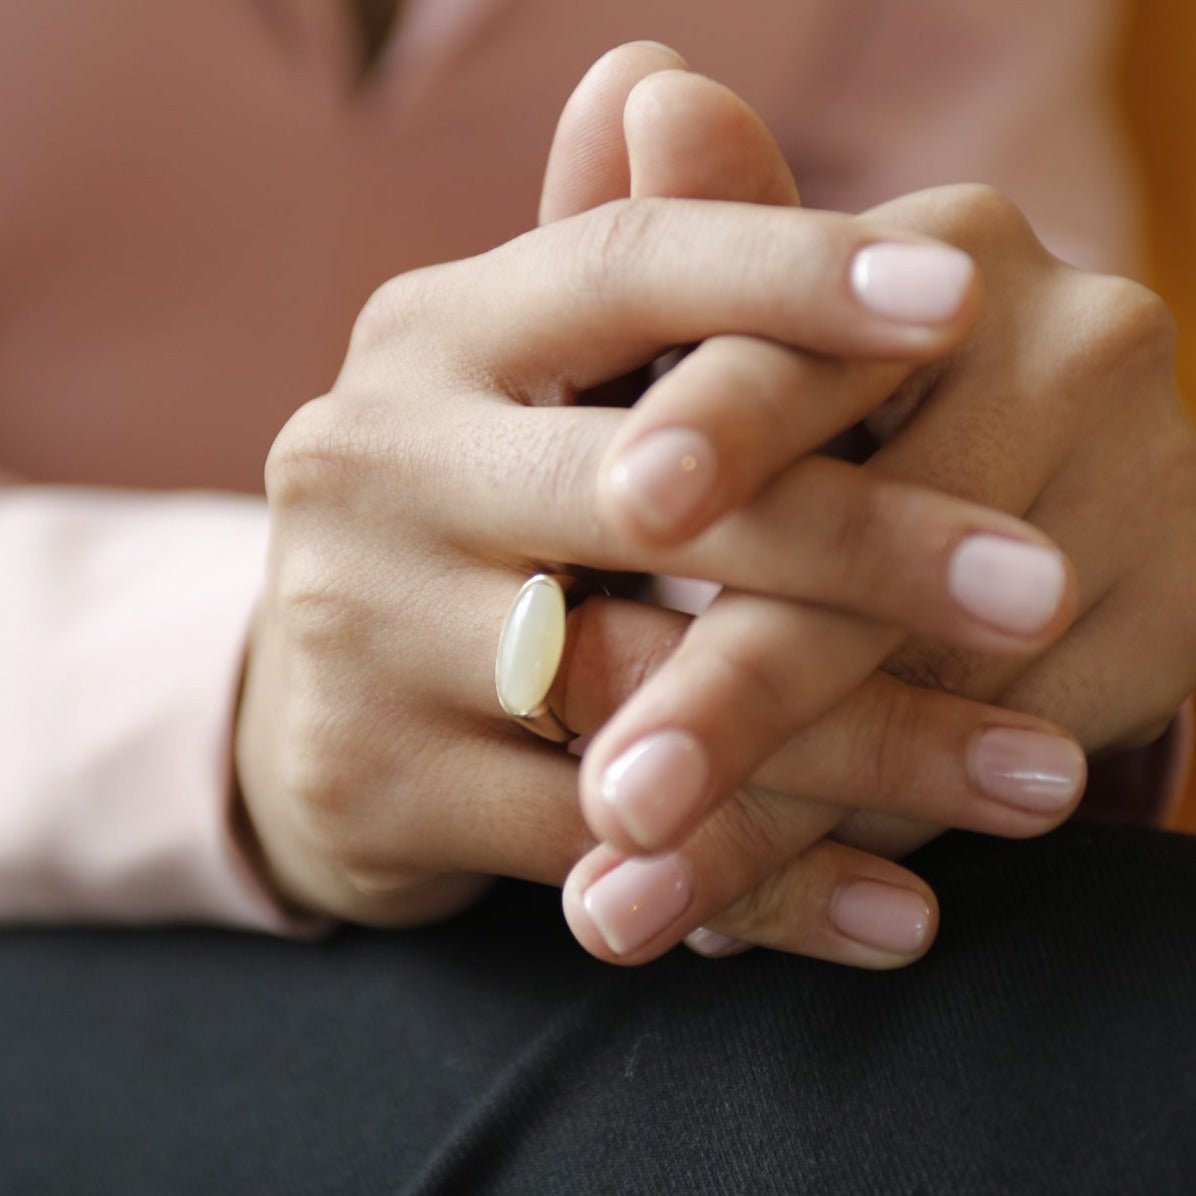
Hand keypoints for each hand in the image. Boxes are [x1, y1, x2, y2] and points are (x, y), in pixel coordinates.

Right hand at [233, 45, 1077, 956]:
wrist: (316, 706)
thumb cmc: (466, 528)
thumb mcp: (524, 390)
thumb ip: (612, 265)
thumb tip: (663, 72)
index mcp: (430, 338)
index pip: (622, 265)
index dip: (788, 274)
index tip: (957, 303)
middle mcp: (368, 460)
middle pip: (654, 492)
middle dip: (868, 544)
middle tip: (1042, 590)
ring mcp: (351, 629)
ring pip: (645, 693)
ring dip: (859, 749)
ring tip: (1034, 782)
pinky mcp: (368, 781)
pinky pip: (606, 843)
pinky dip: (766, 882)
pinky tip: (899, 908)